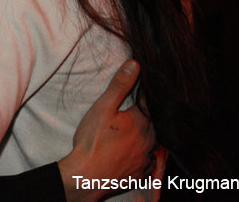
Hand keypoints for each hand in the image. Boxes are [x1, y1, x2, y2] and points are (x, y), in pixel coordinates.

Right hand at [58, 59, 155, 201]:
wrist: (88, 175)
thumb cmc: (93, 140)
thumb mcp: (103, 107)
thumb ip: (119, 85)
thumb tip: (135, 64)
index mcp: (142, 121)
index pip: (145, 103)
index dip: (138, 98)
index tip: (131, 95)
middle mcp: (149, 139)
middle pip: (149, 122)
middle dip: (141, 117)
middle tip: (126, 114)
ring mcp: (146, 157)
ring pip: (151, 142)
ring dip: (143, 136)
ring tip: (129, 132)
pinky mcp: (141, 173)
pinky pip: (148, 161)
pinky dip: (142, 155)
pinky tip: (133, 152)